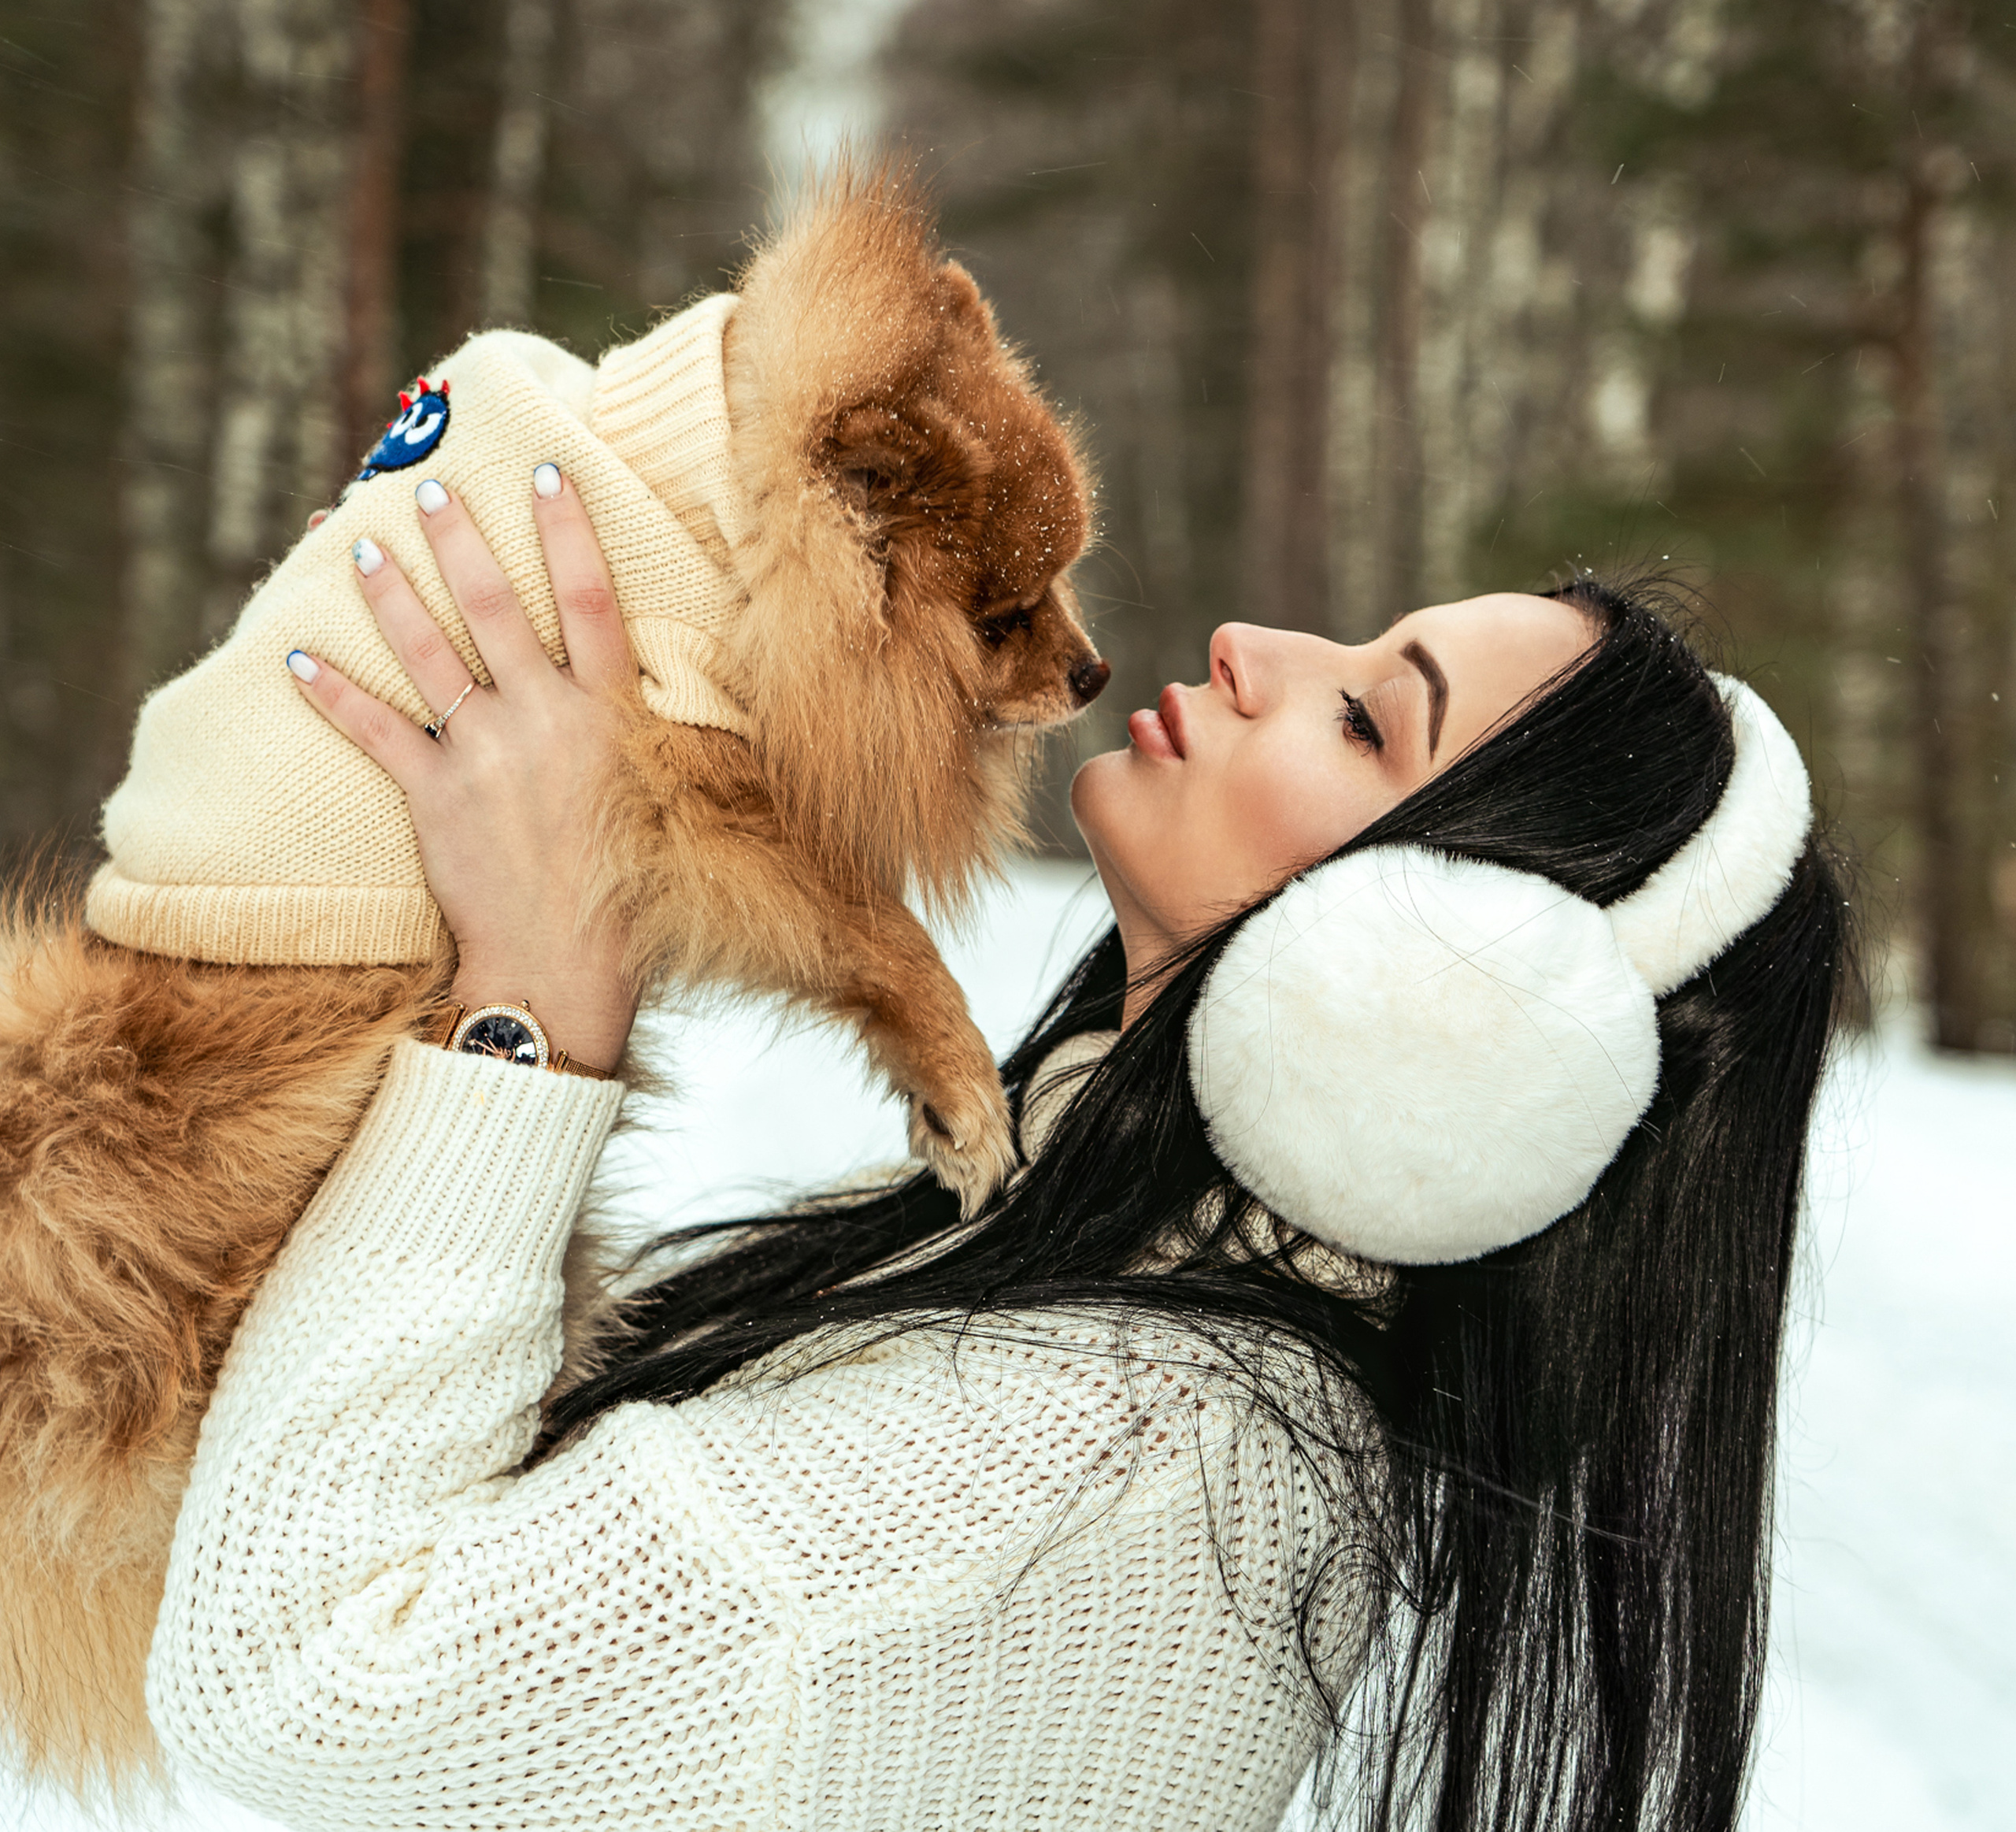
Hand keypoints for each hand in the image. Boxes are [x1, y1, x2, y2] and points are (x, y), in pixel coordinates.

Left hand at [285, 465, 639, 1071]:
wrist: (568, 970)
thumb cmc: (631, 891)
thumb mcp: (662, 798)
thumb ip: (642, 734)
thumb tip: (643, 683)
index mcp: (612, 716)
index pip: (592, 597)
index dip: (568, 528)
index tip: (546, 470)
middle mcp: (548, 720)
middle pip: (497, 605)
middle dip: (460, 539)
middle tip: (427, 487)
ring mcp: (486, 755)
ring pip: (430, 653)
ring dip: (390, 594)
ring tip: (357, 544)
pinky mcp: (436, 798)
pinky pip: (375, 731)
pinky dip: (332, 694)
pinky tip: (294, 659)